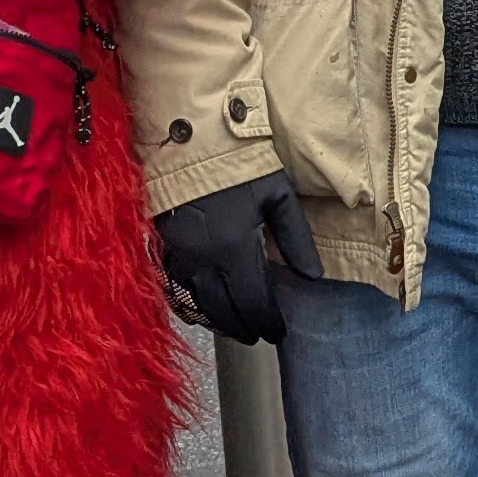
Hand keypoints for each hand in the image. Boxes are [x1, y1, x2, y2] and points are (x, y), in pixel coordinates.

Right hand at [155, 171, 323, 345]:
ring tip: (235, 326)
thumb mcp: (278, 196)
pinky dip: (192, 305)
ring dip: (218, 322)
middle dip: (244, 329)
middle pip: (224, 313)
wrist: (190, 141)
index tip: (278, 332)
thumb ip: (297, 240)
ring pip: (198, 307)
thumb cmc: (240, 166)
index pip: (254, 305)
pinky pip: (176, 290)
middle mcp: (204, 261)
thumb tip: (313, 276)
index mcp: (235, 250)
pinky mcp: (163, 249)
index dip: (268, 324)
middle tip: (258, 335)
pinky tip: (203, 308)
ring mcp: (179, 257)